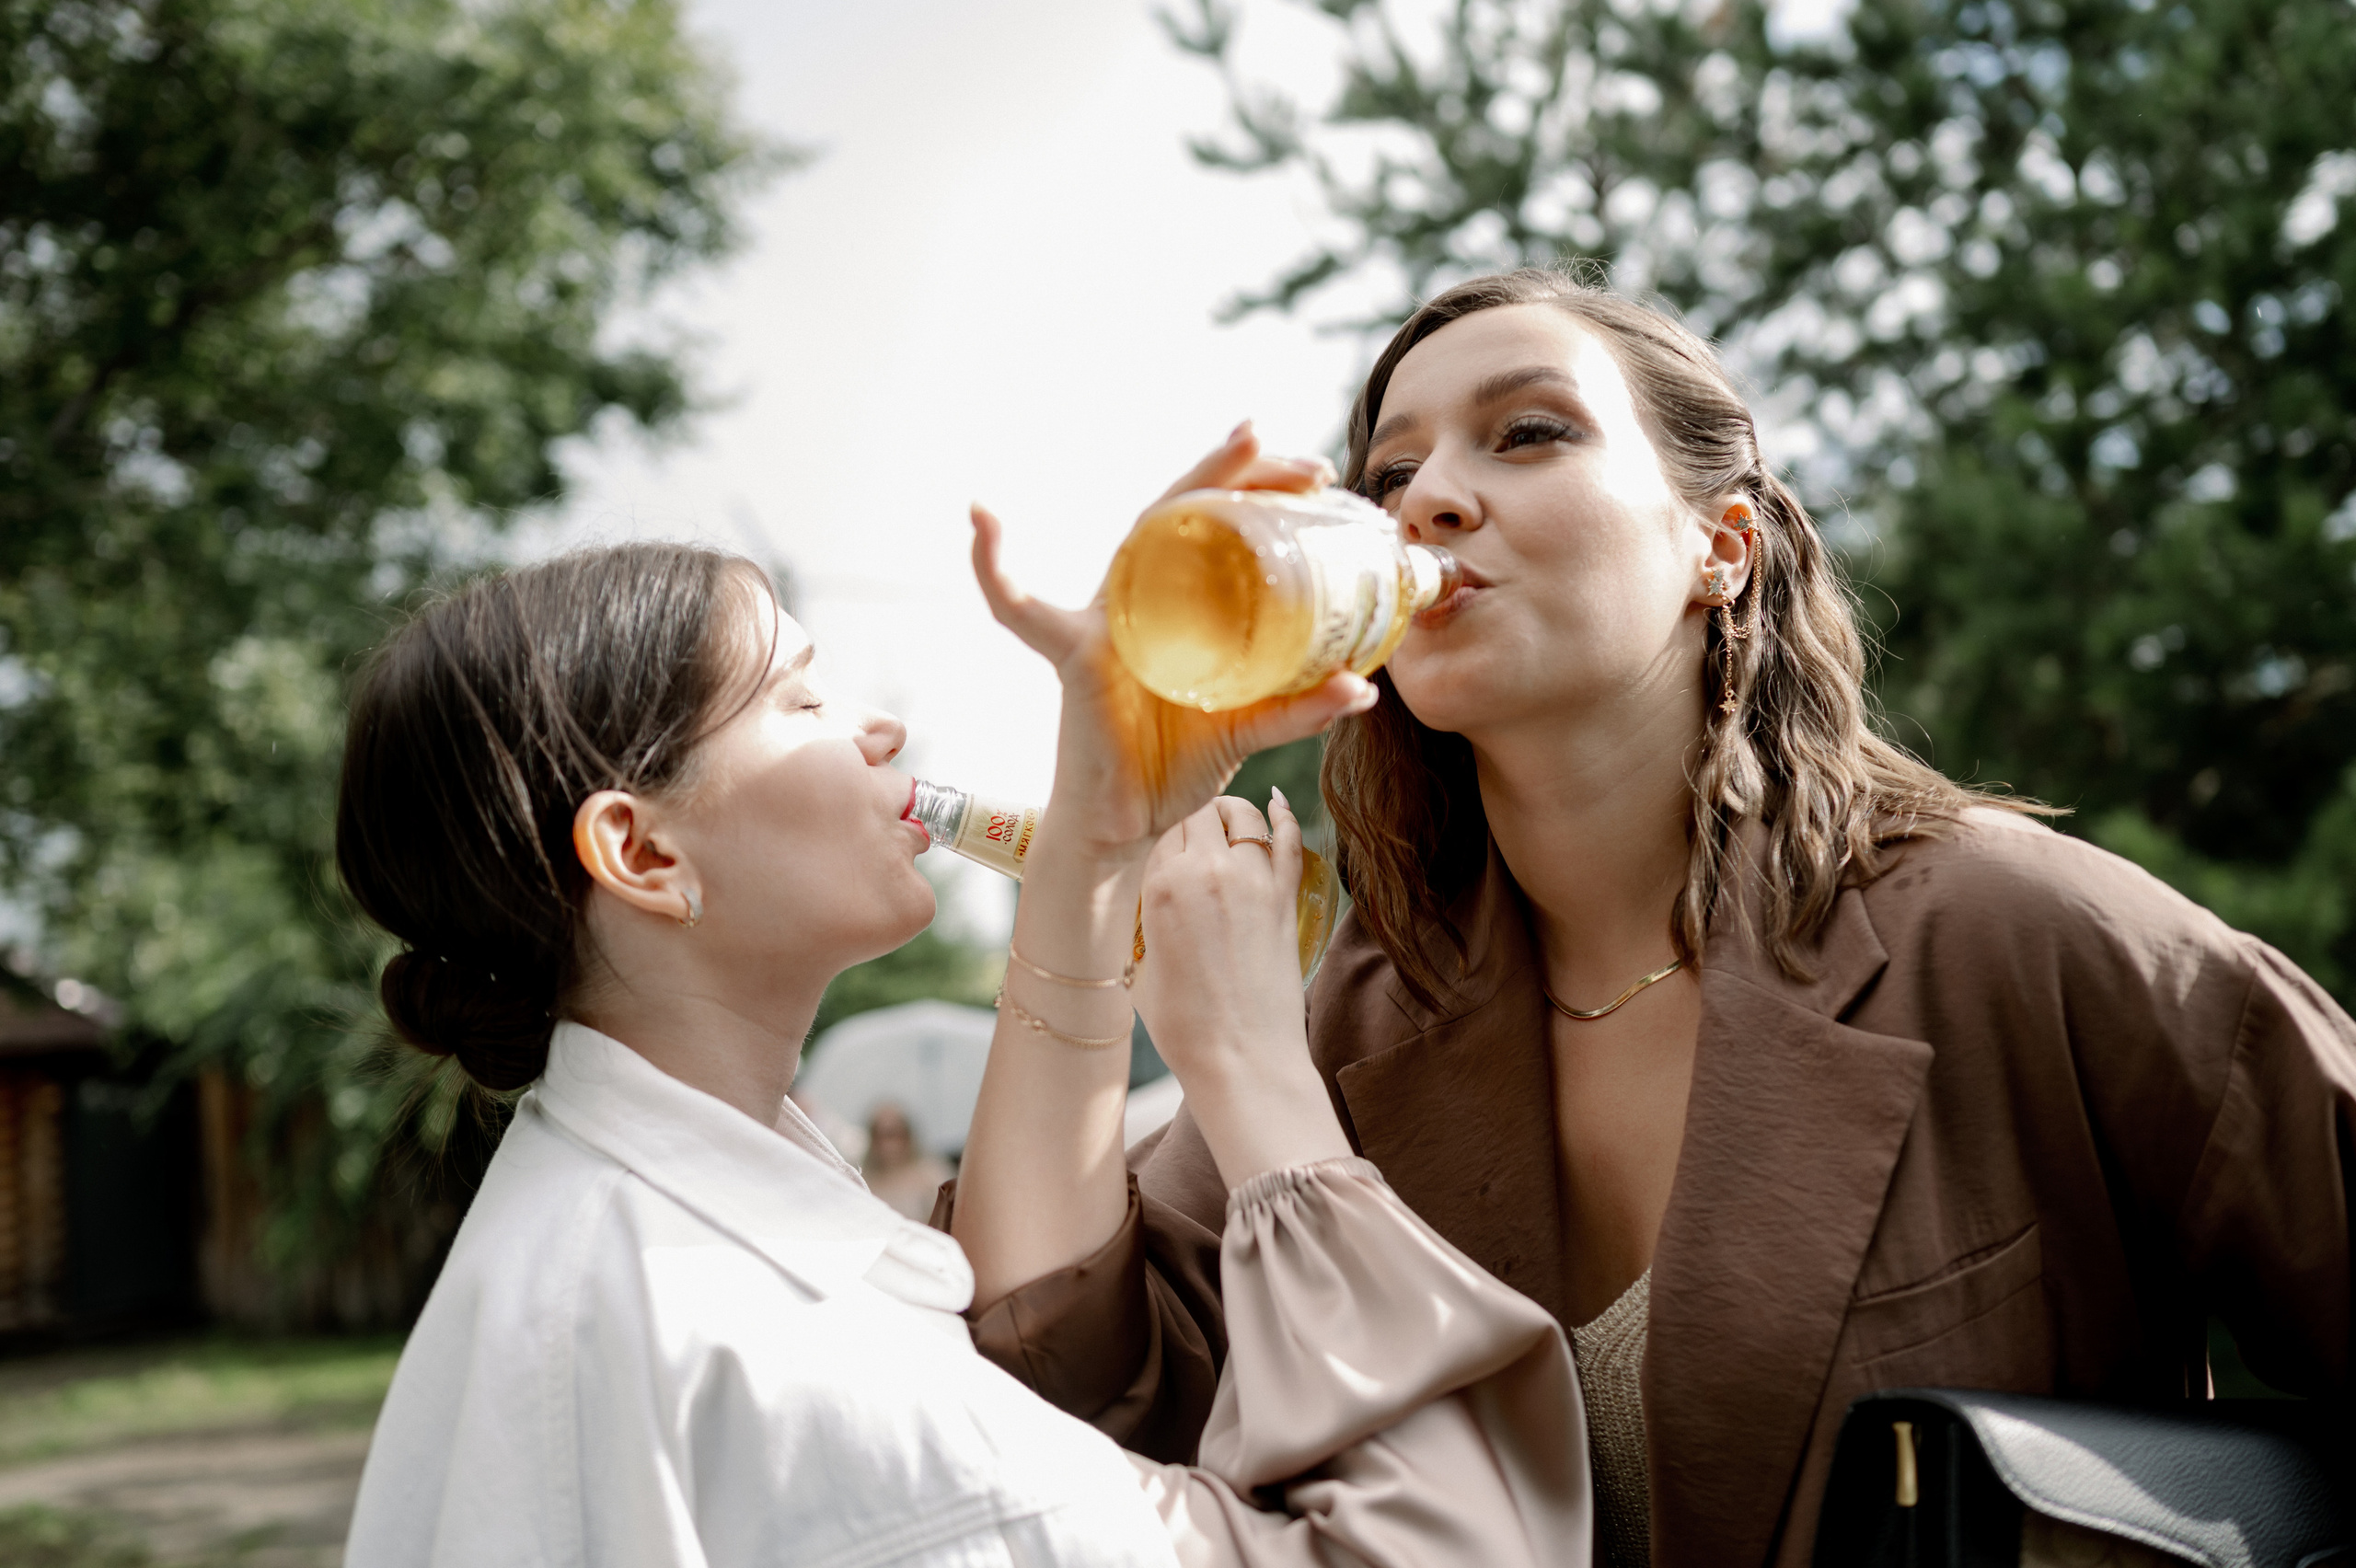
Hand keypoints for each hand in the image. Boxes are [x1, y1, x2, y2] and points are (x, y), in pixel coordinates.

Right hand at [969, 423, 1378, 864]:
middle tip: (1310, 462)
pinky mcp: (1073, 656)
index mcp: (1180, 610)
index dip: (1262, 494)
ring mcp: (1103, 621)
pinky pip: (1021, 610)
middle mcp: (1141, 600)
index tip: (1320, 472)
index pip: (1218, 535)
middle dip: (1246, 472)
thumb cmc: (1171, 767)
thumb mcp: (1248, 730)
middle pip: (1187, 514)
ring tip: (1244, 440)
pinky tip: (980, 519)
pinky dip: (993, 568)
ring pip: (1140, 534)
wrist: (1122, 829)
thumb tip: (1363, 689)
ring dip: (1195, 481)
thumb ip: (1299, 709)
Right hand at [1132, 793, 1308, 1093]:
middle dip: (1193, 815)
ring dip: (1231, 811)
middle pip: (1197, 810)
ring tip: (1227, 818)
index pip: (1160, 828)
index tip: (1165, 839)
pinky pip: (1289, 839)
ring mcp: (1252, 881)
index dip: (1161, 830)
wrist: (1241, 1059)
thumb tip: (1150, 910)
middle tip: (1195, 828)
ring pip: (1242, 814)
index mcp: (1160, 886)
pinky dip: (1284, 816)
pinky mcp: (1285, 898)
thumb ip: (1145, 926)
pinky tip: (1277, 804)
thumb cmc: (1185, 1027)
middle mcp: (1205, 871)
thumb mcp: (1141, 969)